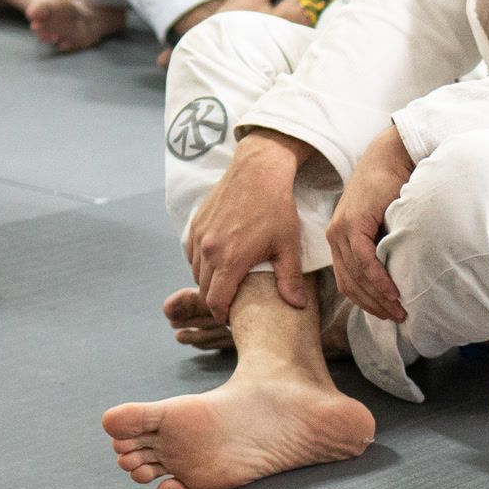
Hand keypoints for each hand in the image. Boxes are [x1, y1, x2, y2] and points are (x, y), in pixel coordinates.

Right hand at [185, 131, 314, 318]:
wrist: (258, 172)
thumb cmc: (277, 208)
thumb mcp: (288, 246)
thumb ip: (289, 279)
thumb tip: (297, 306)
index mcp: (230, 260)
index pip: (216, 302)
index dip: (223, 315)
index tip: (233, 317)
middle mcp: (208, 250)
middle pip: (204, 290)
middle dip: (216, 300)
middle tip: (232, 302)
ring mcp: (198, 235)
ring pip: (196, 272)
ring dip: (208, 281)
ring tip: (228, 282)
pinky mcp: (195, 223)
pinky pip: (191, 253)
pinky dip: (202, 263)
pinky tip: (219, 261)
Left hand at [323, 124, 415, 321]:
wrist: (391, 157)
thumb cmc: (392, 188)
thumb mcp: (383, 224)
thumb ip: (382, 248)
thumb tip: (396, 277)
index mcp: (340, 239)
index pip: (348, 282)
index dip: (367, 303)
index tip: (389, 314)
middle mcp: (335, 236)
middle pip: (350, 284)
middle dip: (374, 306)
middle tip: (398, 318)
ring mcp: (341, 230)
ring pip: (356, 277)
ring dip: (378, 298)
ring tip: (400, 310)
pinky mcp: (352, 223)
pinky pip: (364, 262)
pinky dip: (379, 280)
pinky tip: (393, 292)